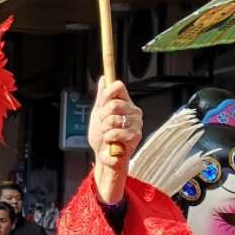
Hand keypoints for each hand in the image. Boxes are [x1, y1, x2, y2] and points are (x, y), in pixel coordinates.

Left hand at [88, 78, 139, 203]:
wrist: (103, 155)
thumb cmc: (102, 135)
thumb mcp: (98, 114)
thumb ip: (102, 96)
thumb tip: (104, 78)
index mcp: (126, 103)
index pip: (118, 86)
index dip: (106, 94)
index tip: (102, 104)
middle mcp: (133, 111)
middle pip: (113, 104)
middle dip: (102, 116)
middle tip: (104, 124)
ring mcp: (136, 123)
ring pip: (113, 119)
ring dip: (104, 129)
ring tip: (108, 134)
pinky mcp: (135, 136)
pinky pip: (115, 132)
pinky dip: (108, 138)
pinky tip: (111, 142)